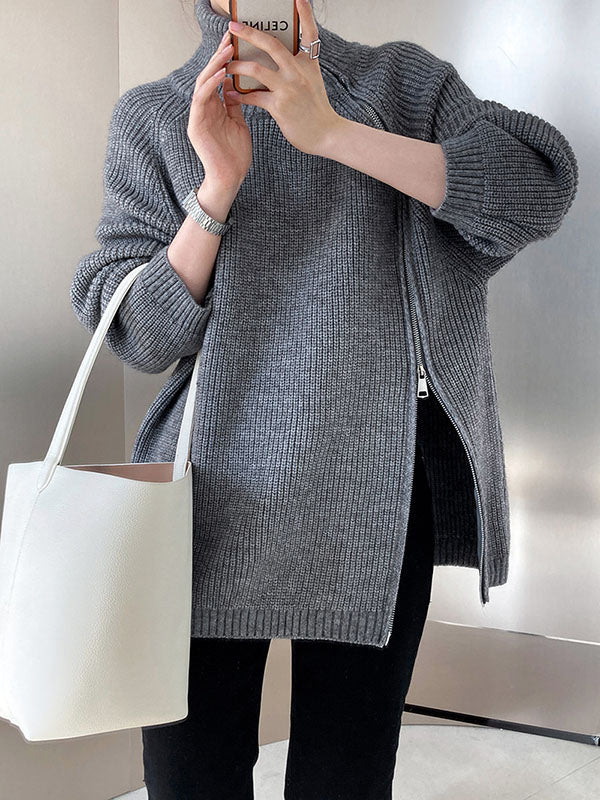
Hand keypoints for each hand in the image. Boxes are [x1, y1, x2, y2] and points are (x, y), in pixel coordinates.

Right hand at [187, 29, 252, 187]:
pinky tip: (219, 74)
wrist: (230, 178)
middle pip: (208, 75)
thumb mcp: (238, 123)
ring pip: (202, 84)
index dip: (224, 59)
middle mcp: (204, 109)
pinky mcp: (195, 125)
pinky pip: (200, 100)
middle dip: (218, 56)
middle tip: (230, 38)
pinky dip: (209, 86)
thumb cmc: (235, 155)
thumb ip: (234, 104)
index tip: (234, 42)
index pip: (217, 77)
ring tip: (226, 51)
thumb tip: (234, 84)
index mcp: (214, 108)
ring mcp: (198, 116)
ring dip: (214, 66)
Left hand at [224, 0, 342, 155]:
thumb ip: (299, 68)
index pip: (309, 32)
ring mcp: (289, 88)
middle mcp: (299, 72)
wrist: (327, 134)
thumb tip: (277, 59)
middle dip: (249, 33)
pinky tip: (230, 94)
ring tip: (226, 66)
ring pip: (256, 69)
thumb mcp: (313, 82)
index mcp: (309, 63)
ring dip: (237, 66)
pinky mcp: (279, 106)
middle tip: (232, 27)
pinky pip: (253, 96)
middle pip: (271, 44)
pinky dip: (239, 95)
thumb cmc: (317, 110)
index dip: (305, 13)